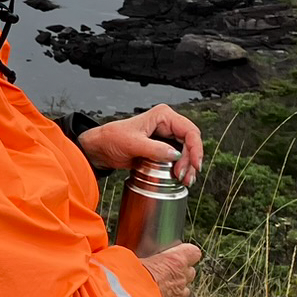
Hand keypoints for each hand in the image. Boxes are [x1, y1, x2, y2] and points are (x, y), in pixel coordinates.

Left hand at [77, 104, 202, 182]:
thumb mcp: (132, 143)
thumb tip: (175, 154)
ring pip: (186, 152)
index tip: (195, 165)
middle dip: (191, 161)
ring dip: (188, 167)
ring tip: (184, 180)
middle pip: (190, 143)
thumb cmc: (112, 138)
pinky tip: (180, 178)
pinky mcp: (162, 149)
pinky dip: (180, 168)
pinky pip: (178, 158)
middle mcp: (167, 124)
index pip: (189, 131)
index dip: (195, 148)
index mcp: (162, 116)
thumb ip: (154, 149)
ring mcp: (165, 137)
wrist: (101, 148)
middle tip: (184, 177)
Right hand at [141, 242, 200, 296]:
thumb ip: (146, 250)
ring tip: (160, 287)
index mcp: (176, 260)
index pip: (193, 252)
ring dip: (176, 289)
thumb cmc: (132, 273)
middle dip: (180, 272)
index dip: (186, 253)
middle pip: (190, 272)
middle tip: (165, 271)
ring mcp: (178, 294)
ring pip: (184, 290)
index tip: (177, 253)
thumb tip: (141, 245)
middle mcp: (181, 277)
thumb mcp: (138, 253)